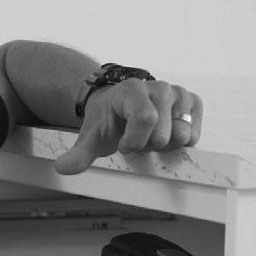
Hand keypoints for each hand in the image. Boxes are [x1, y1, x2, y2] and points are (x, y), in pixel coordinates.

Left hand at [54, 79, 202, 174]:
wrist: (121, 105)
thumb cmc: (108, 121)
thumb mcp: (91, 137)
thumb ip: (79, 154)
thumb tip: (62, 167)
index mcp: (132, 91)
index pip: (146, 119)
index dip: (135, 141)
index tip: (123, 145)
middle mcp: (159, 87)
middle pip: (163, 136)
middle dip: (148, 146)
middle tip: (136, 138)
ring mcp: (179, 93)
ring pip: (182, 136)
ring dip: (165, 145)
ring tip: (151, 135)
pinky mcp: (194, 102)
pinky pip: (194, 135)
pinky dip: (181, 142)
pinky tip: (166, 132)